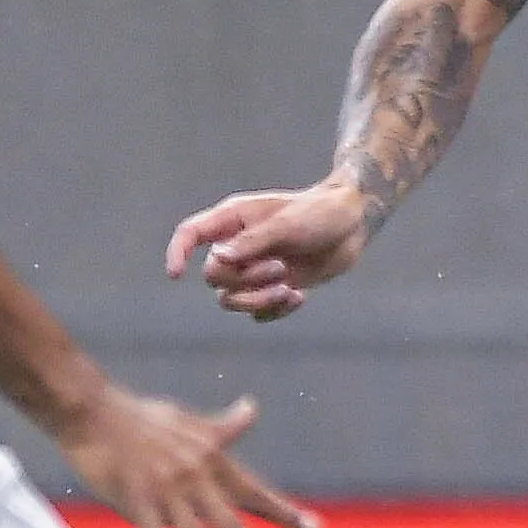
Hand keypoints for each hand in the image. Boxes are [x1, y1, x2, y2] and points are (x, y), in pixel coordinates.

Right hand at [57, 383, 319, 527]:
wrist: (94, 410)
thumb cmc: (143, 417)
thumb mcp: (192, 421)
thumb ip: (225, 426)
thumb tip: (252, 408)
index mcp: (213, 461)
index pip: (256, 492)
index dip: (285, 512)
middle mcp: (197, 477)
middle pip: (233, 527)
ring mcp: (167, 491)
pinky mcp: (136, 500)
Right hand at [165, 179, 373, 319]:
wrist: (352, 226)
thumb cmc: (319, 214)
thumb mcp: (286, 225)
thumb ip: (252, 242)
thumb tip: (217, 258)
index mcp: (233, 220)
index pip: (190, 234)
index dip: (177, 253)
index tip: (175, 274)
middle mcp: (237, 246)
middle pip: (212, 276)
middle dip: (244, 280)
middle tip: (280, 268)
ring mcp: (254, 269)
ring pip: (230, 299)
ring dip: (258, 300)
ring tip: (289, 288)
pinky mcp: (271, 288)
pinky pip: (257, 313)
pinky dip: (275, 311)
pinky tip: (300, 298)